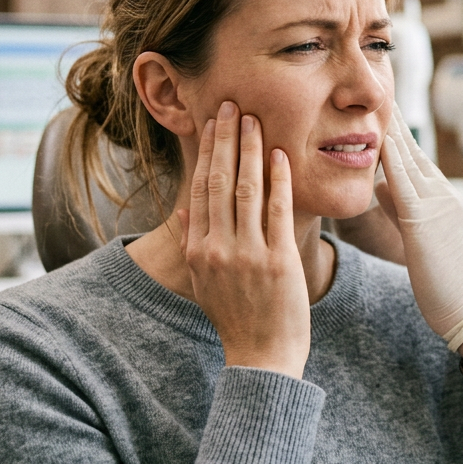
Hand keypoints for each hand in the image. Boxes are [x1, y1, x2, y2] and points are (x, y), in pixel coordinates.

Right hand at [177, 101, 310, 378]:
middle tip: (231, 105)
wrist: (262, 357)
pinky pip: (277, 211)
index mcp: (199, 251)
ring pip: (246, 189)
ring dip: (250, 150)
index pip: (201, 189)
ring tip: (254, 120)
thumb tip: (183, 213)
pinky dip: (278, 180)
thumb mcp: (204, 283)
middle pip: (219, 181)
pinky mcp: (278, 260)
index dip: (207, 152)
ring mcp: (248, 254)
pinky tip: (280, 155)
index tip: (213, 123)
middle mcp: (218, 248)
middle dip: (226, 139)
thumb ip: (194, 245)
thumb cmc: (237, 319)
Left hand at [379, 104, 462, 350]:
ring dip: (390, 131)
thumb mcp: (420, 237)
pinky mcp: (425, 221)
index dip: (397, 133)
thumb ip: (399, 207)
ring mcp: (437, 205)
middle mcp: (443, 194)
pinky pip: (403, 182)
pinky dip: (391, 158)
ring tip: (375, 102)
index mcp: (443, 198)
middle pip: (412, 150)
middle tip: (378, 91)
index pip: (415, 158)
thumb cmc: (446, 282)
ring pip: (408, 159)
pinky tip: (378, 137)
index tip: (382, 109)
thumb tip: (379, 185)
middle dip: (394, 122)